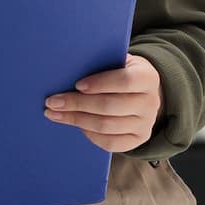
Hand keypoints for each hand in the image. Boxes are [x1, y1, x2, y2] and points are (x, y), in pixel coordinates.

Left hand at [45, 54, 163, 153]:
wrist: (142, 93)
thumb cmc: (122, 73)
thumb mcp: (119, 62)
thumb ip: (102, 63)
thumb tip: (68, 69)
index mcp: (148, 77)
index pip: (125, 81)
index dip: (100, 83)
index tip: (77, 85)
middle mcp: (151, 102)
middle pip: (110, 106)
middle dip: (78, 104)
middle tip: (53, 101)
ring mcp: (145, 124)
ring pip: (107, 126)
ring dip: (77, 120)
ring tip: (55, 113)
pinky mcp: (137, 140)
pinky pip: (111, 143)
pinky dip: (90, 135)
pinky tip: (77, 125)